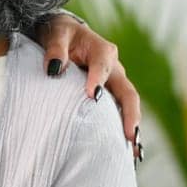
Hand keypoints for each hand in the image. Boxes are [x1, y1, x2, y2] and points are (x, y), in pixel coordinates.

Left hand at [36, 13, 142, 157]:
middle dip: (130, 114)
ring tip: (133, 150)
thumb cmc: (60, 34)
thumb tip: (53, 68)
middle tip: (128, 135)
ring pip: (128, 106)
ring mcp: (115, 83)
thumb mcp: (55, 35)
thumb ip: (55, 50)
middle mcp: (115, 68)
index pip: (102, 66)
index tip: (91, 96)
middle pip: (127, 92)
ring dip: (131, 126)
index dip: (97, 80)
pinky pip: (120, 112)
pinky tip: (130, 151)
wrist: (65, 35)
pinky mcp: (111, 94)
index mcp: (103, 51)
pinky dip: (125, 129)